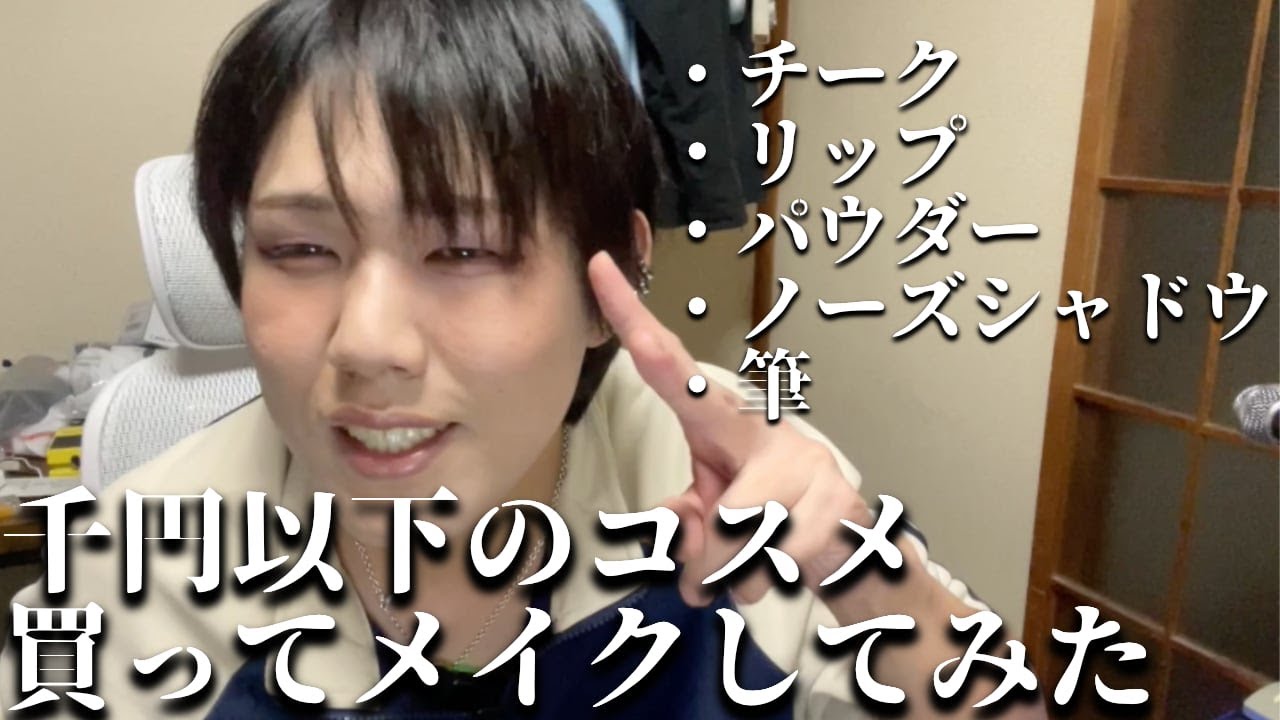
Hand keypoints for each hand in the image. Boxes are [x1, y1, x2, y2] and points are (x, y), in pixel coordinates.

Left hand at [587, 251, 877, 610]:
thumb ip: (683, 521)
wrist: (849, 547)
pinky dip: (763, 583)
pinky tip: (783, 567)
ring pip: (738, 536)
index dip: (631, 317)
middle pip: (717, 488)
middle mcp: (763, 428)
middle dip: (710, 548)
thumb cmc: (765, 515)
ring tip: (753, 565)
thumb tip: (683, 527)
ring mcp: (807, 462)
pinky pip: (774, 559)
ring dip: (733, 573)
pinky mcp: (838, 500)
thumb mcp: (709, 516)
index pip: (668, 365)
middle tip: (709, 569)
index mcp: (721, 420)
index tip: (599, 268)